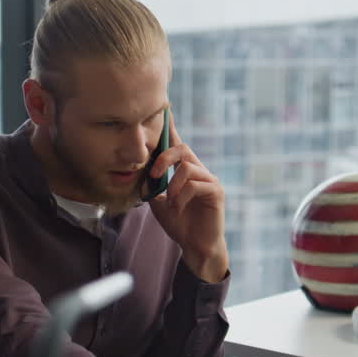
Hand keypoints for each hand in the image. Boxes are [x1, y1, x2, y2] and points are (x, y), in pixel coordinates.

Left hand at [146, 114, 227, 282]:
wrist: (195, 246)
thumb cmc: (179, 224)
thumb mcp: (158, 201)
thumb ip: (153, 184)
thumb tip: (141, 170)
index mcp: (185, 170)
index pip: (177, 144)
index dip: (170, 128)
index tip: (164, 109)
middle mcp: (199, 170)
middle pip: (182, 148)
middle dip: (164, 158)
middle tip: (154, 175)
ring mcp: (209, 180)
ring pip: (187, 167)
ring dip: (173, 185)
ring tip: (170, 202)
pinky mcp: (216, 192)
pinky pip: (195, 184)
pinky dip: (181, 196)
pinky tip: (179, 208)